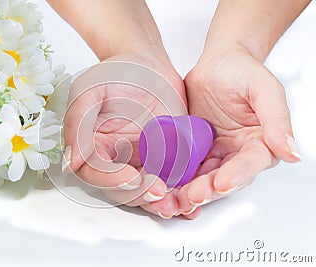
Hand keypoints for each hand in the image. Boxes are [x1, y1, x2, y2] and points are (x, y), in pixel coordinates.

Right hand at [62, 52, 197, 218]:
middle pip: (122, 190)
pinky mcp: (166, 159)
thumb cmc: (118, 73)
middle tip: (159, 191)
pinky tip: (192, 200)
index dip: (111, 180)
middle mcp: (116, 159)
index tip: (130, 177)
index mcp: (93, 147)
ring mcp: (142, 161)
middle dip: (140, 195)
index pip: (95, 174)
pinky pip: (171, 181)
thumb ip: (78, 123)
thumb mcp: (90, 90)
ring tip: (178, 203)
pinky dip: (181, 192)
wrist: (150, 65)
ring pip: (147, 191)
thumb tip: (71, 162)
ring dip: (162, 202)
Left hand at [177, 44, 300, 214]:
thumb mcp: (264, 88)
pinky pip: (185, 167)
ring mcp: (214, 152)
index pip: (250, 164)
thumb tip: (292, 152)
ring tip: (174, 199)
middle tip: (191, 197)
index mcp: (259, 143)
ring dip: (188, 190)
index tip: (222, 184)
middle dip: (208, 190)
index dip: (237, 175)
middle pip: (223, 177)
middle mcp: (237, 152)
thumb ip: (277, 119)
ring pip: (202, 177)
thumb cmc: (242, 71)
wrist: (217, 63)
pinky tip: (164, 187)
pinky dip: (175, 179)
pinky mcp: (194, 149)